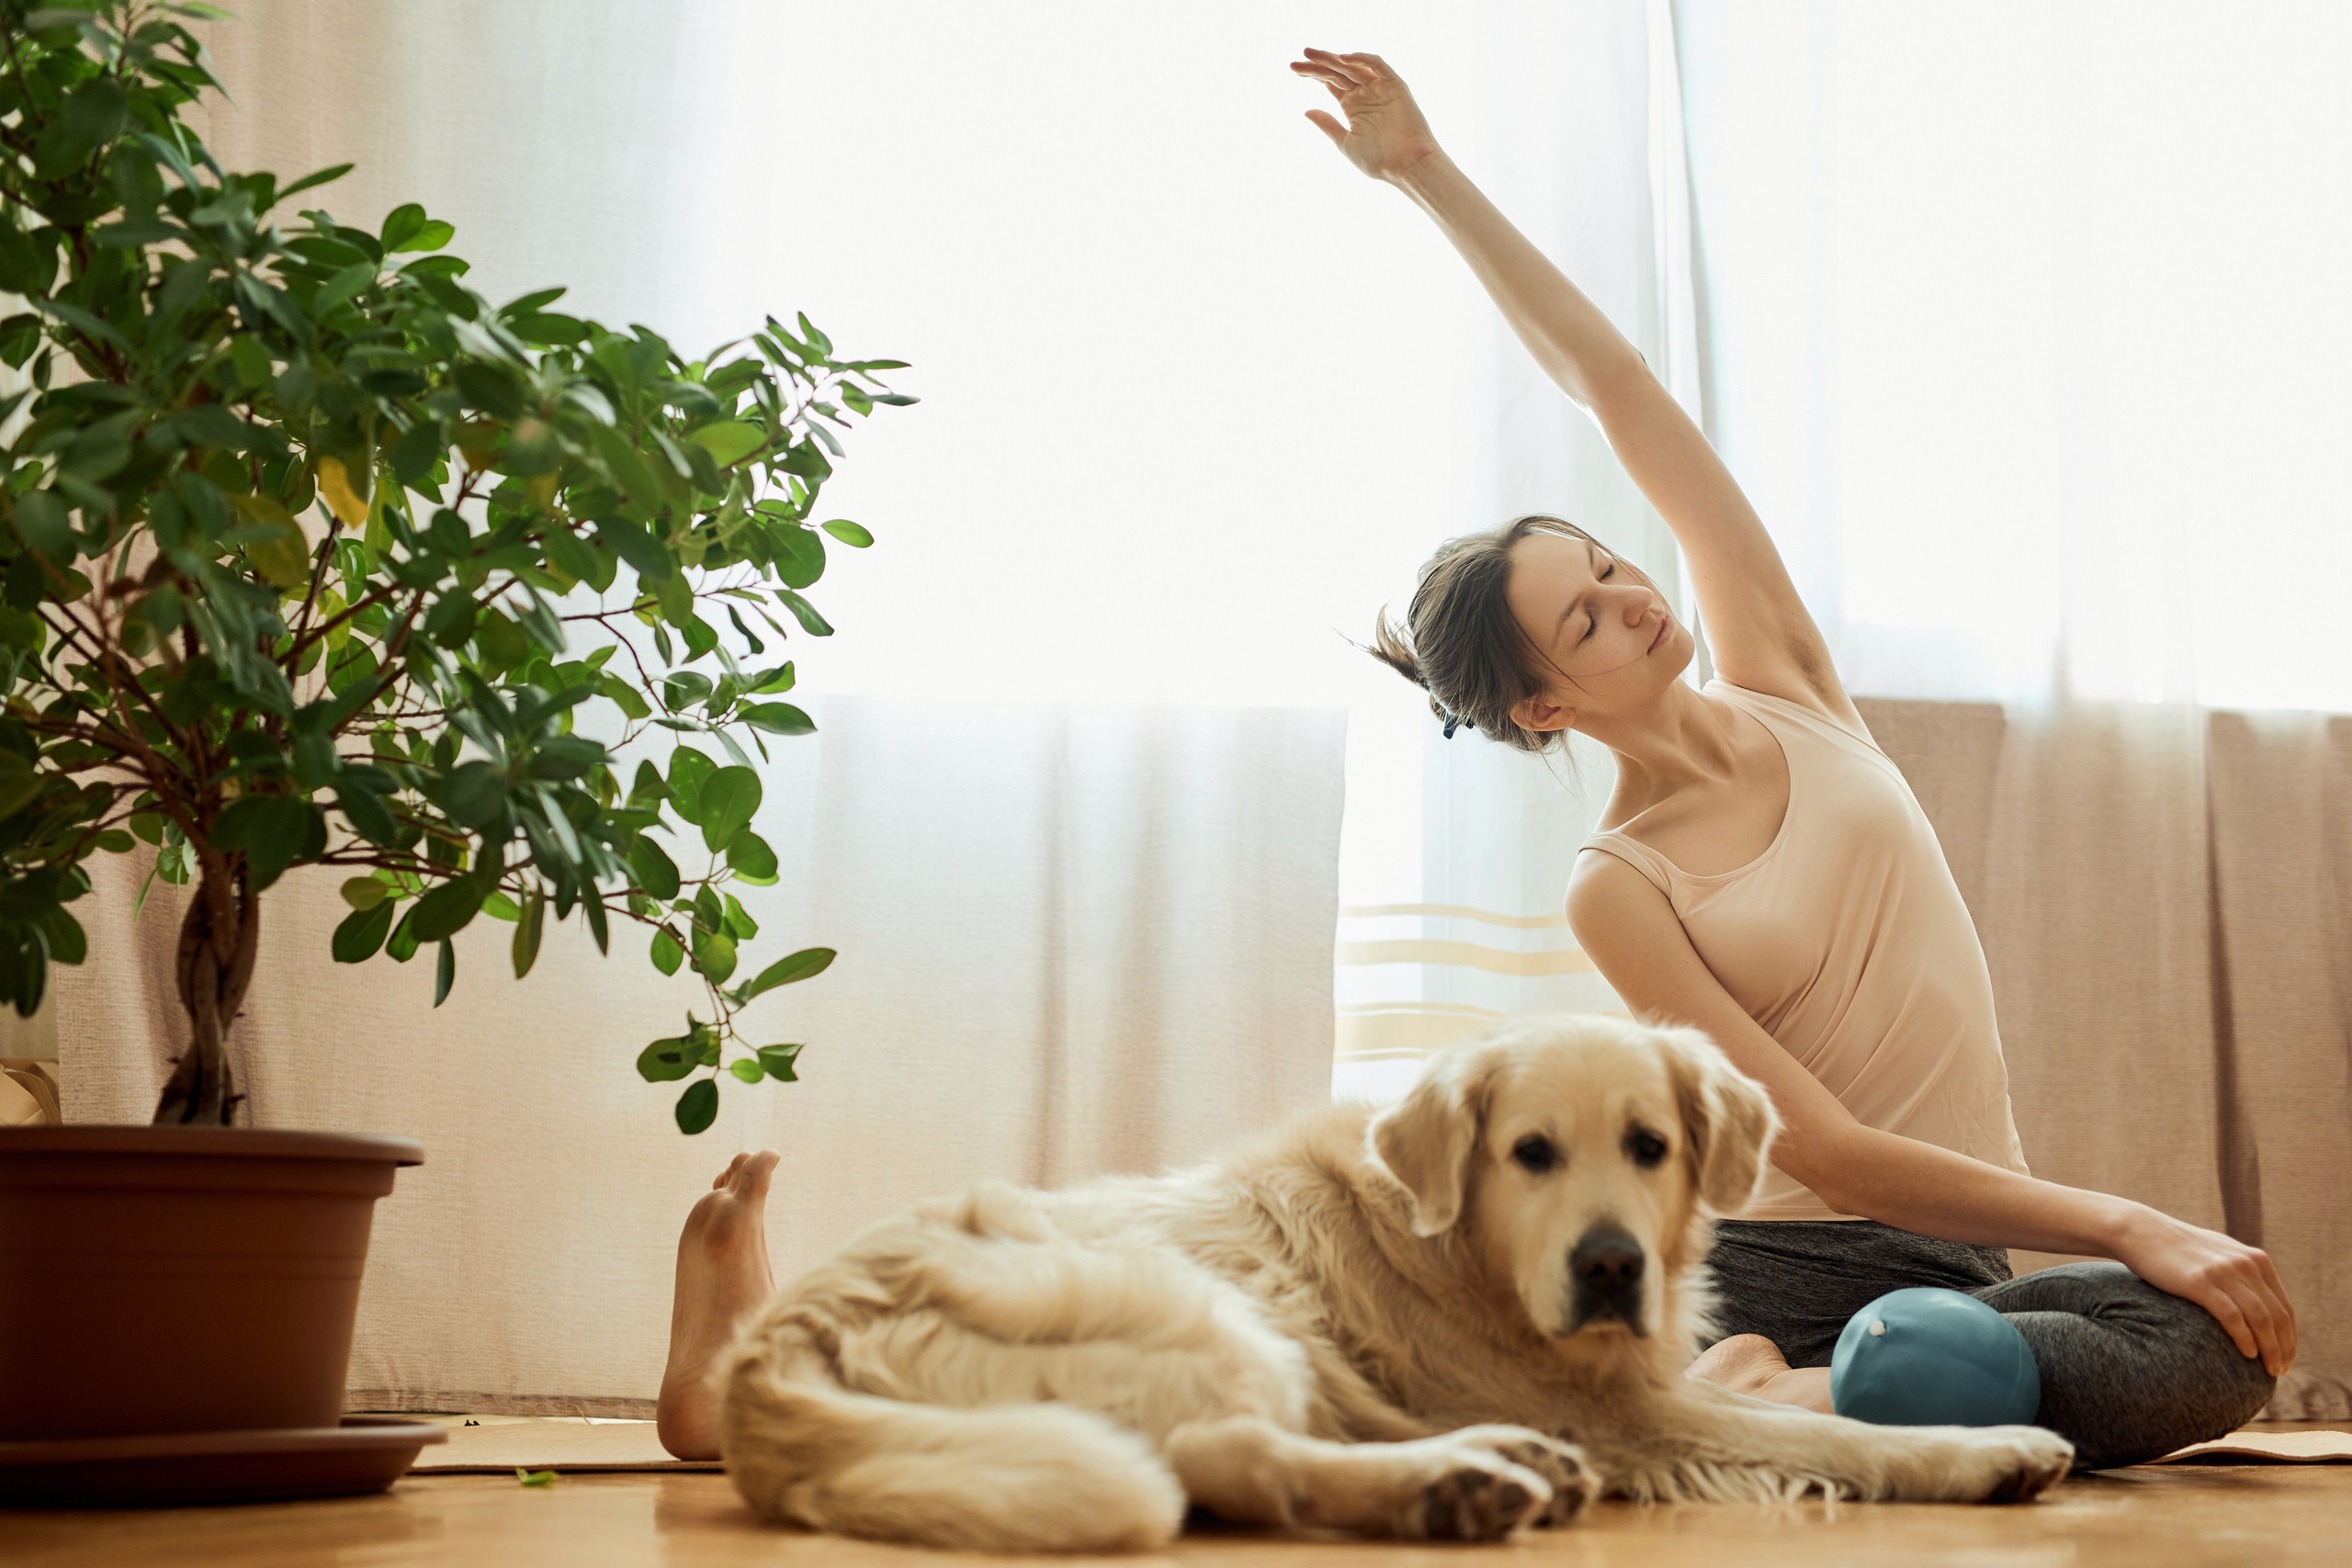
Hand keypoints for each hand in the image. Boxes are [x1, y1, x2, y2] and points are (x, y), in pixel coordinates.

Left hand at [1289, 48, 1442, 182]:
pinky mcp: (1395, 86)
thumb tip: (1306, 111)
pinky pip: (1378, 65)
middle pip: (1338, 71)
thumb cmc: (1379, 160)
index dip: (1313, 73)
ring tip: (1312, 54)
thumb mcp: (1346, 143)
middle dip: (1318, 63)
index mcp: (1353, 106)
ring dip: (1333, 58)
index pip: (1330, 82)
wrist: (1408, 165)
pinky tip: (1342, 59)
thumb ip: (1328, 125)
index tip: (1293, 68)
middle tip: (1301, 54)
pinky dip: (1362, 59)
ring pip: (1353, 66)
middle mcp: (1365, 94)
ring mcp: (1380, 88)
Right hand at [2112, 1206, 2297, 1375]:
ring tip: (2269, 1369)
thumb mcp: (2219, 1254)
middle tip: (2279, 1371)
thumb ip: (2240, 1273)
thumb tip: (2253, 1302)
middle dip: (2284, 1348)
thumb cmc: (2177, 1249)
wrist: (2140, 1230)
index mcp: (2255, 1260)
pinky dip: (2245, 1338)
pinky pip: (2232, 1316)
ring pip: (2261, 1318)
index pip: (2285, 1307)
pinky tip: (2248, 1354)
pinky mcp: (2200, 1281)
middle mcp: (2245, 1264)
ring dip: (2270, 1349)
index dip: (2290, 1338)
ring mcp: (2224, 1272)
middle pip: (2278, 1316)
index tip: (2286, 1359)